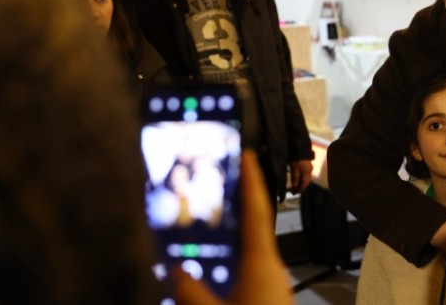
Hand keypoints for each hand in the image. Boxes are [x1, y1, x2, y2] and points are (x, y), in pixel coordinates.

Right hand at [173, 149, 293, 304]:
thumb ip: (191, 291)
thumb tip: (174, 269)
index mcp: (262, 263)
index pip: (257, 212)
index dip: (252, 182)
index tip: (248, 155)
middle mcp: (271, 267)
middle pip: (250, 228)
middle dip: (233, 206)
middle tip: (213, 184)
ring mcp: (272, 282)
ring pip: (247, 251)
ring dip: (229, 236)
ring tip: (203, 222)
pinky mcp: (267, 296)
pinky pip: (247, 269)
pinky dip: (230, 259)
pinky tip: (210, 266)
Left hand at [287, 160, 312, 193]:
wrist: (298, 146)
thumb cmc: (296, 157)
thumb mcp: (294, 167)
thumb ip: (295, 177)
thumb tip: (295, 186)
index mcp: (307, 172)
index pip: (305, 184)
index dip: (300, 189)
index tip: (293, 193)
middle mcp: (309, 171)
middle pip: (305, 182)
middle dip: (299, 187)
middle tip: (292, 191)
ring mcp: (308, 168)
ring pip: (305, 178)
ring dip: (299, 183)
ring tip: (293, 186)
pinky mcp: (306, 165)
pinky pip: (304, 175)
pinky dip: (300, 179)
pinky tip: (295, 180)